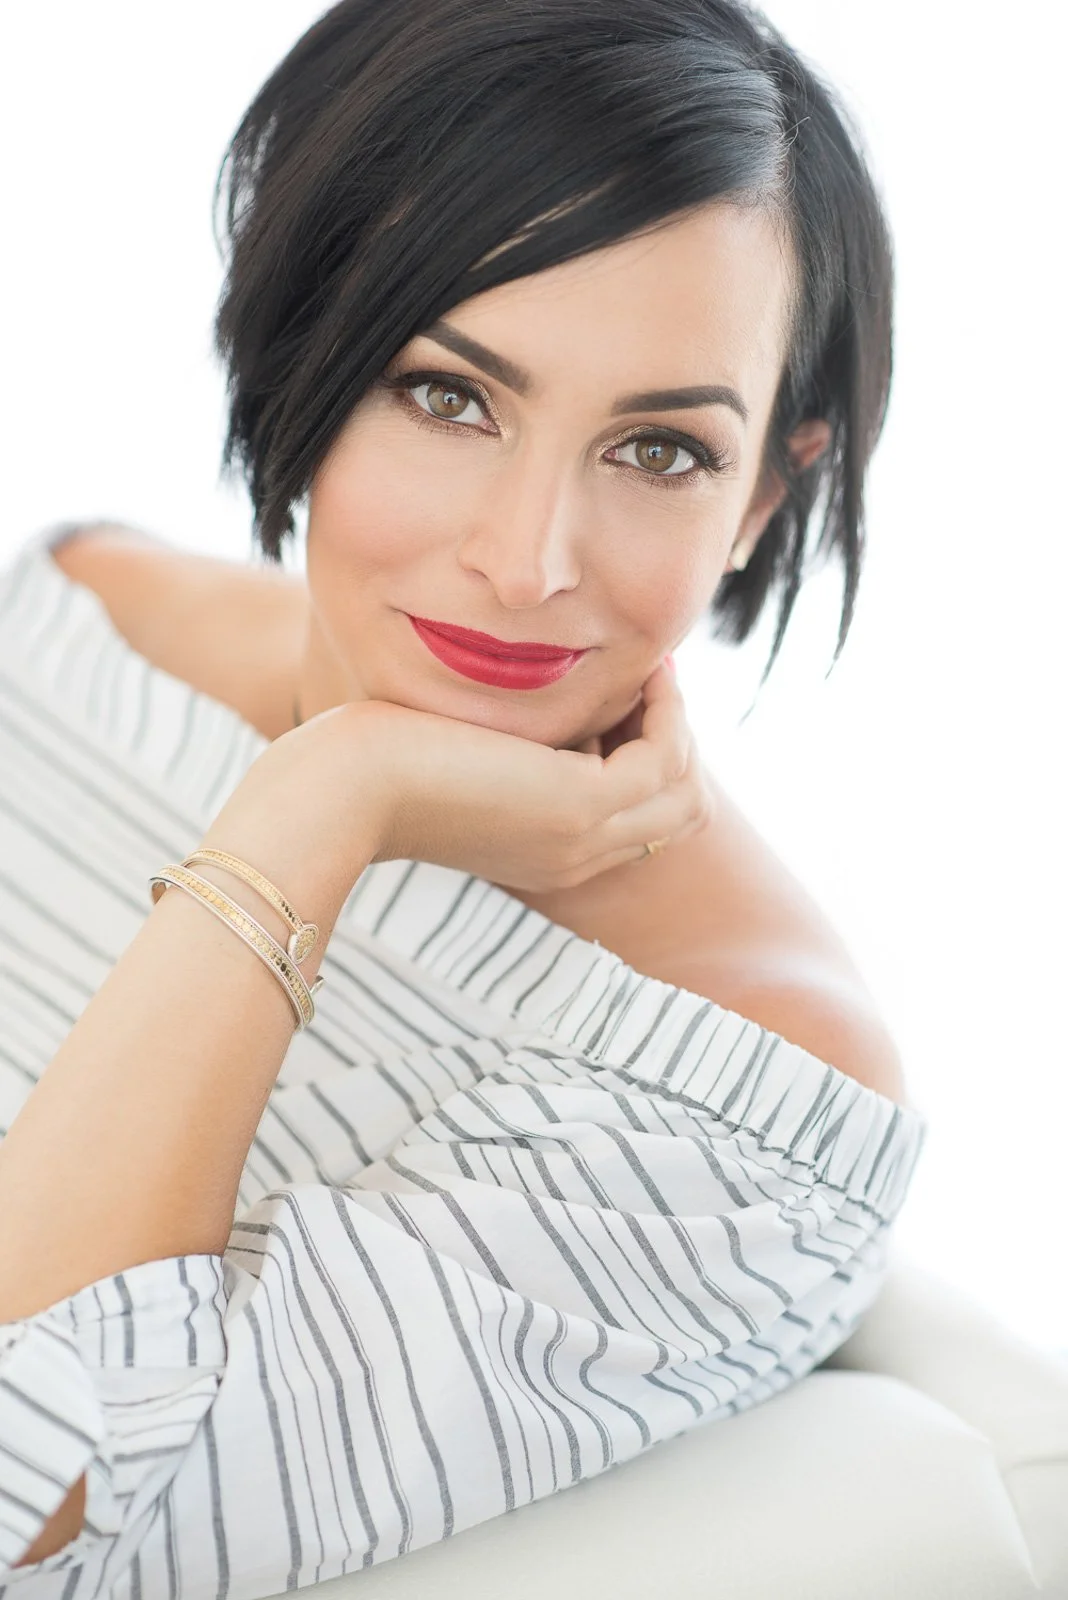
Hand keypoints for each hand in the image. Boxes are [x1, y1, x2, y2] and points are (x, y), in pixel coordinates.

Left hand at [351, 658, 713, 893]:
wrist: (339, 790)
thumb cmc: (376, 762)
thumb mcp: (466, 756)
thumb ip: (513, 745)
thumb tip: (551, 700)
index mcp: (548, 854)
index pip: (642, 820)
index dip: (649, 753)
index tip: (628, 692)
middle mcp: (574, 857)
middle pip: (680, 813)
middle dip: (677, 740)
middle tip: (650, 677)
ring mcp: (582, 838)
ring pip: (686, 794)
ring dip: (678, 722)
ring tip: (650, 667)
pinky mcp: (579, 806)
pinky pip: (667, 761)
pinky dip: (665, 712)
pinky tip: (638, 670)